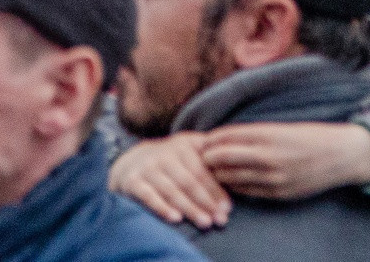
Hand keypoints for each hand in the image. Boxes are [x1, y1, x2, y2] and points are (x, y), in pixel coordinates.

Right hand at [110, 135, 232, 228]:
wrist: (130, 161)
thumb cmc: (170, 160)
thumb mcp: (187, 150)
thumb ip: (210, 156)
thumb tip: (239, 173)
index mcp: (182, 146)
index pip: (203, 170)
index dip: (216, 190)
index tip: (228, 209)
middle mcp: (164, 154)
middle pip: (189, 181)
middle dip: (206, 202)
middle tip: (219, 220)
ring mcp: (147, 168)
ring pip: (172, 190)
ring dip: (189, 208)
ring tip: (204, 222)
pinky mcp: (132, 181)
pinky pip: (148, 196)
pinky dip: (162, 208)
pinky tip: (175, 219)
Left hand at [200, 123, 369, 201]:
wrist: (341, 155)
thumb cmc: (311, 136)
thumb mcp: (282, 127)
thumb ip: (255, 135)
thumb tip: (225, 139)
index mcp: (268, 134)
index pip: (227, 136)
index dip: (211, 139)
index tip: (204, 139)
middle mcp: (268, 156)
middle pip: (223, 158)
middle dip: (209, 158)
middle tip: (202, 157)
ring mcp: (273, 177)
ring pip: (231, 177)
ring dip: (219, 174)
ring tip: (213, 170)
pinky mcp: (278, 193)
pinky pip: (247, 191)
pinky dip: (235, 186)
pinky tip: (232, 181)